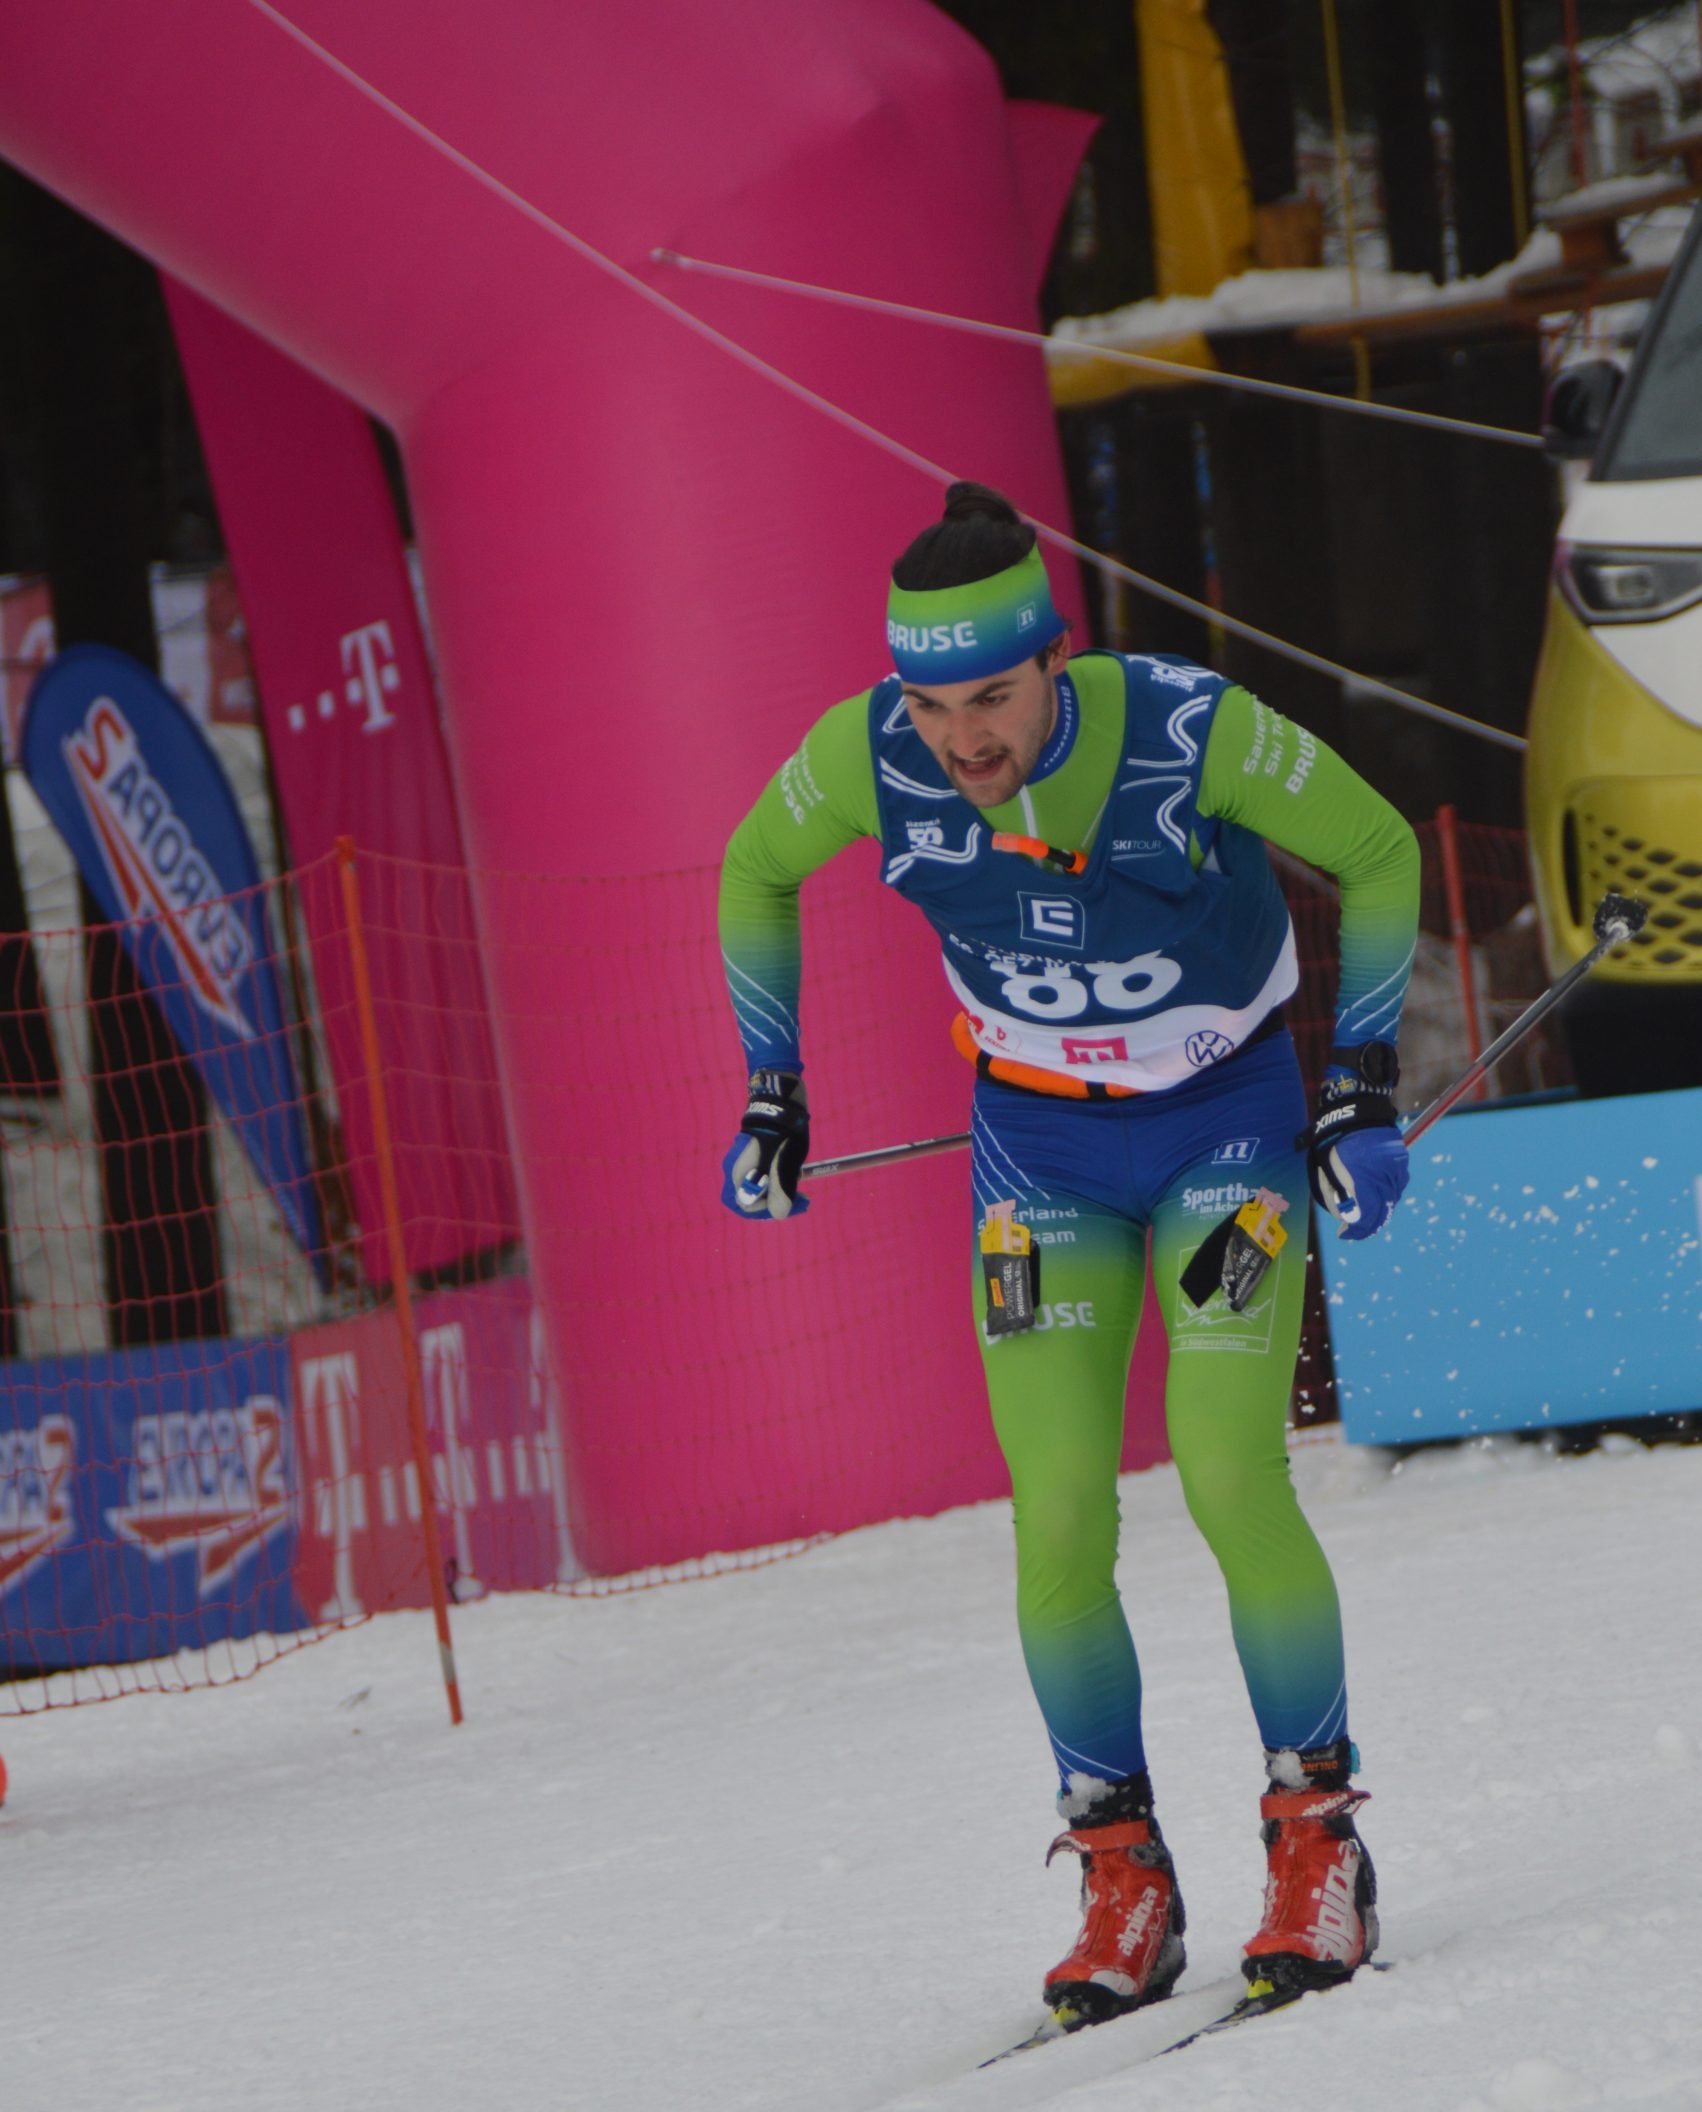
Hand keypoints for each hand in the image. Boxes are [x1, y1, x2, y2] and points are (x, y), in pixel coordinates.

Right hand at [721, 1070, 810, 1220]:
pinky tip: (792, 1171)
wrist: (781, 1099)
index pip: (747, 1205)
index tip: (796, 1203)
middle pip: (753, 1198)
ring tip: (799, 1182)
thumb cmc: (783, 1131)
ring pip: (759, 1187)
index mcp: (739, 1172)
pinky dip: (776, 1178)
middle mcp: (736, 1168)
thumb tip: (779, 1213)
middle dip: (776, 1202)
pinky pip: (762, 1174)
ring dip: (778, 1191)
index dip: (770, 1210)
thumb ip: (781, 1189)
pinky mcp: (753, 1153)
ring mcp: (743, 1160)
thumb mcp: (786, 1162)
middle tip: (801, 1198)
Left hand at [1301, 1043, 1407, 1241]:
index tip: (1344, 1234)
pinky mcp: (1401, 1161)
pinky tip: (1377, 1199)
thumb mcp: (1328, 1169)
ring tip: (1365, 1218)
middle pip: (1382, 1211)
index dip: (1356, 1230)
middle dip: (1368, 1224)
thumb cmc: (1334, 1140)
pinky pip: (1396, 1185)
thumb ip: (1338, 1194)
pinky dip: (1387, 1194)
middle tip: (1356, 1230)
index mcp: (1363, 1178)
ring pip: (1391, 1199)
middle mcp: (1383, 1176)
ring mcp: (1395, 1168)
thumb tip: (1346, 1218)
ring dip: (1379, 1210)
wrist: (1355, 1112)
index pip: (1366, 1215)